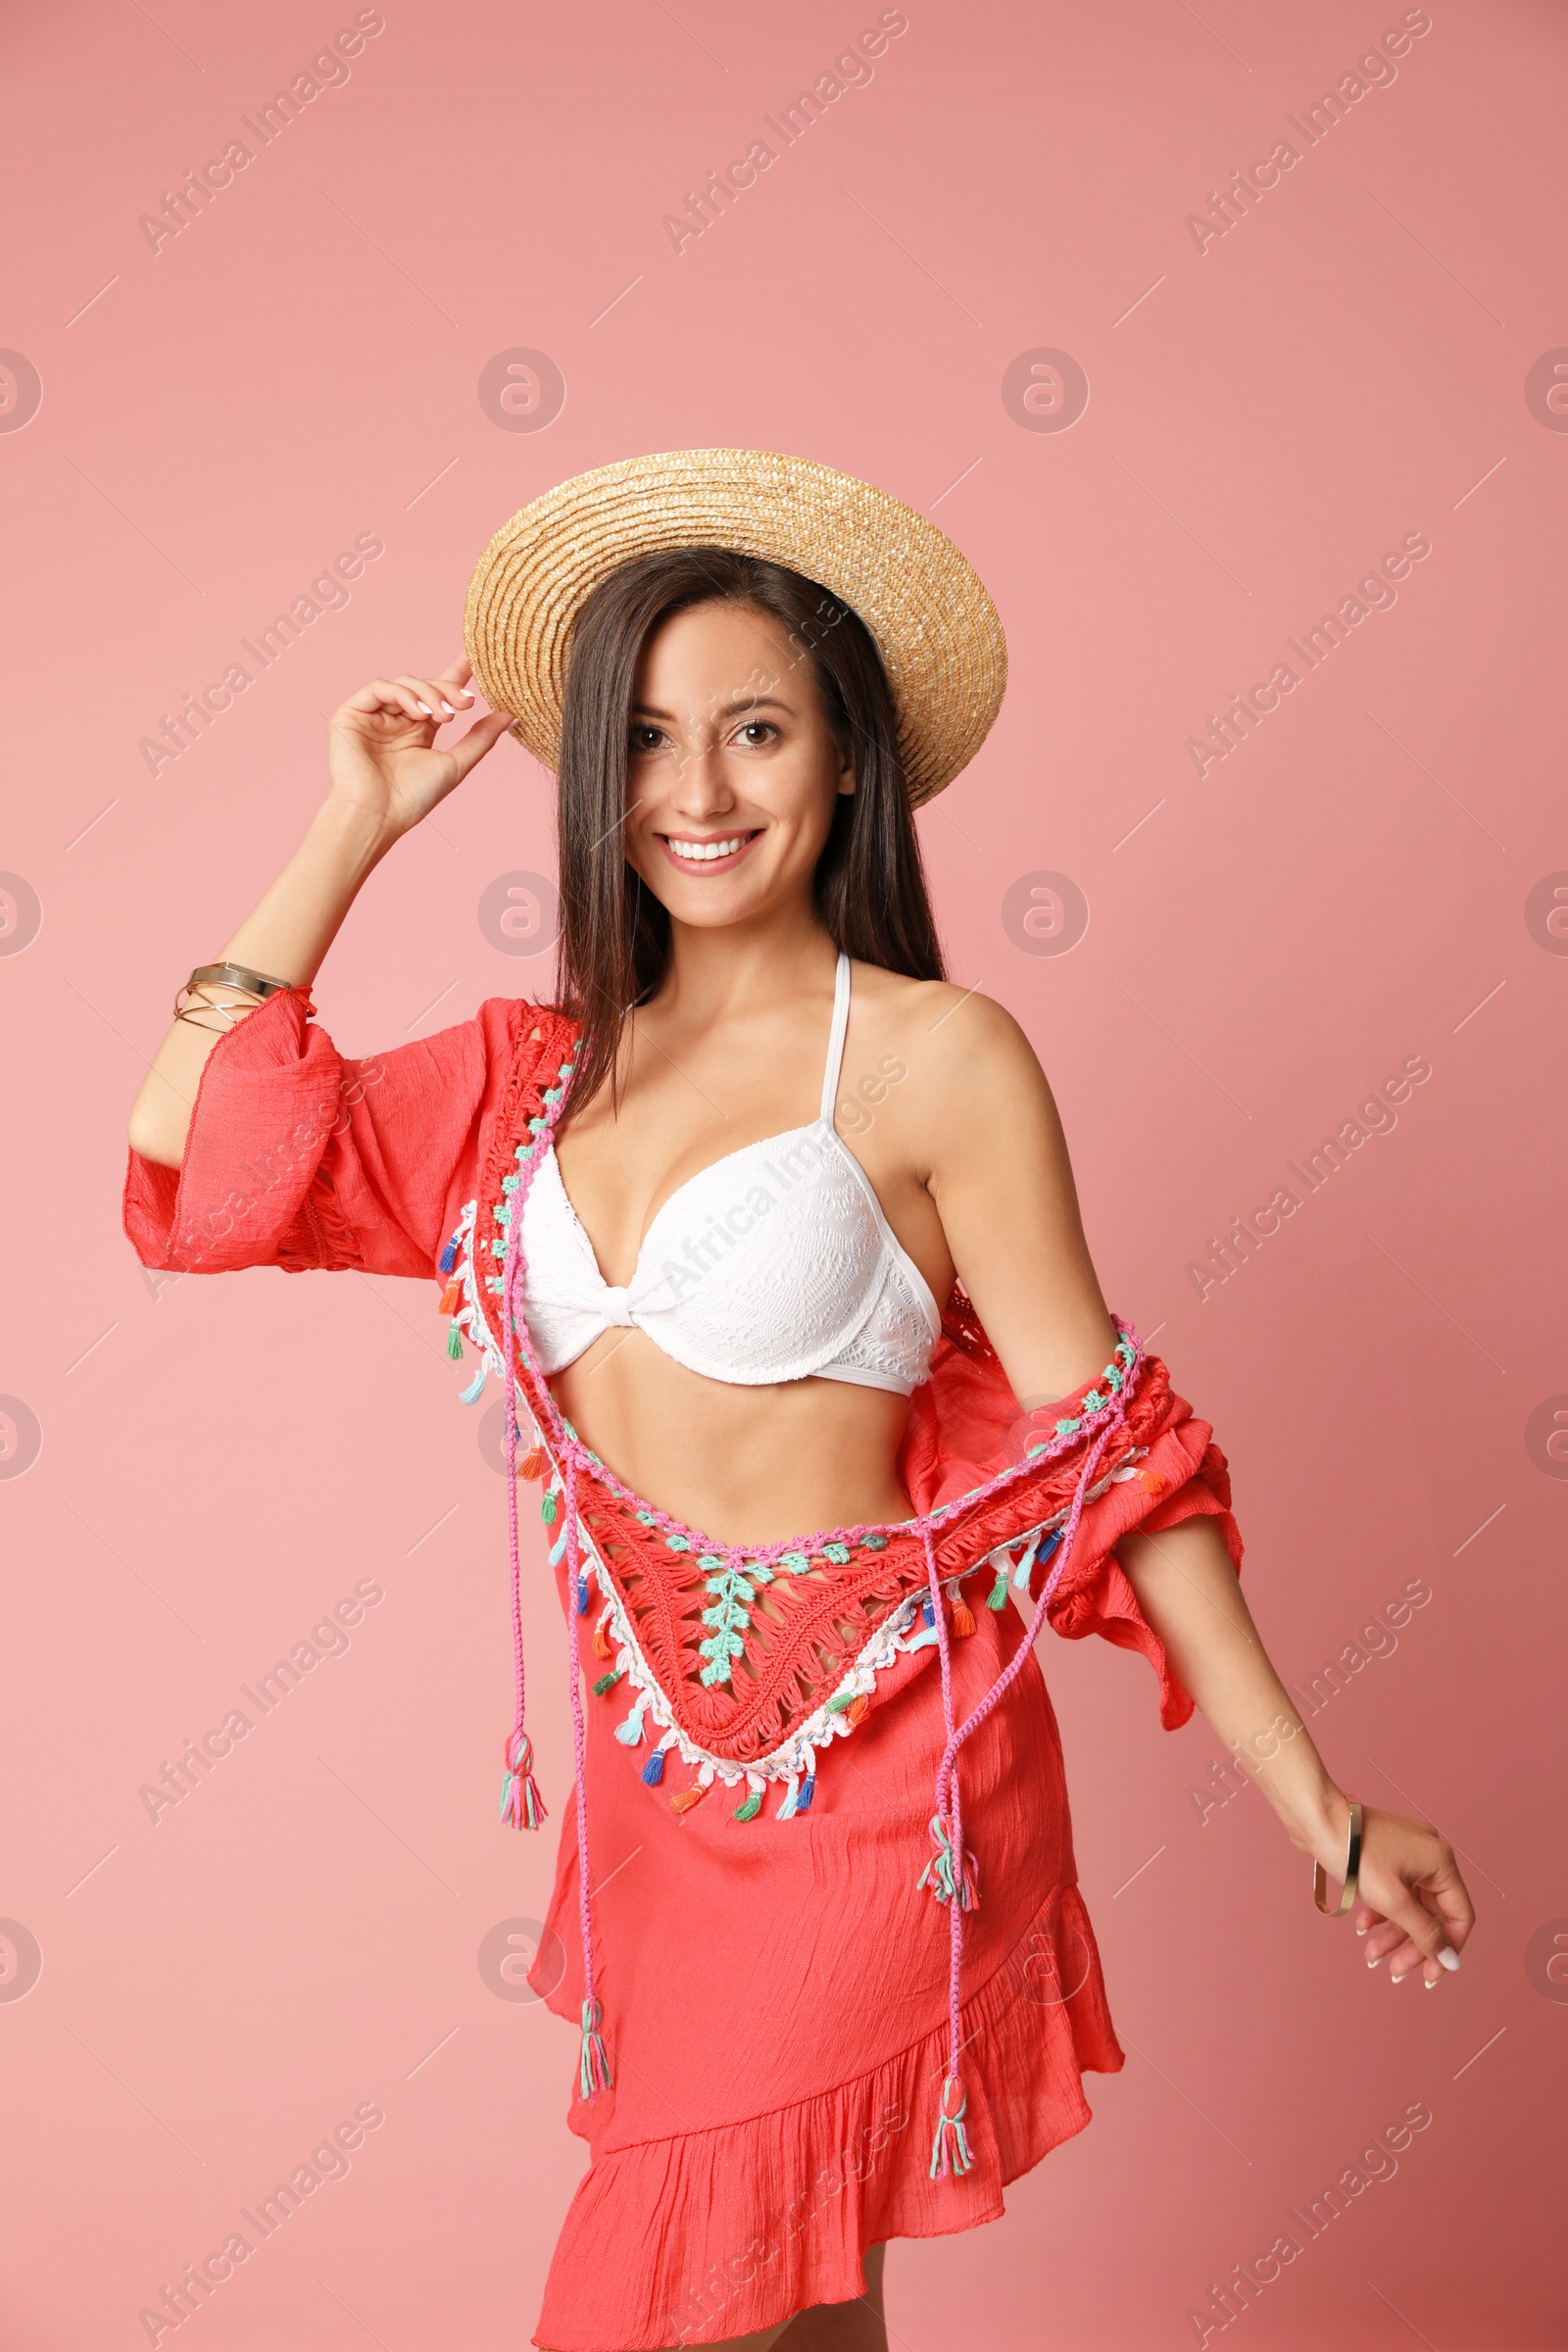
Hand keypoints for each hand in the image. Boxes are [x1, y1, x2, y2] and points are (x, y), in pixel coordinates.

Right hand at [324, 655, 512, 843]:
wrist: (377, 816)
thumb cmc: (414, 798)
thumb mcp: (455, 764)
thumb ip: (481, 738)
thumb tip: (510, 714)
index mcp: (419, 730)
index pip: (439, 694)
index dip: (457, 673)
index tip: (478, 658)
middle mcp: (396, 719)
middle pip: (425, 686)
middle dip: (447, 690)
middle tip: (465, 704)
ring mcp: (374, 716)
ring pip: (404, 683)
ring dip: (428, 693)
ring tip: (443, 715)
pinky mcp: (352, 713)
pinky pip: (379, 688)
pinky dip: (402, 694)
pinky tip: (419, 711)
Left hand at [1323, 1800, 1474, 1988]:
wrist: (1316, 1819)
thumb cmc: (1355, 1853)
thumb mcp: (1393, 1901)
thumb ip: (1425, 1933)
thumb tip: (1450, 1960)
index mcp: (1441, 1862)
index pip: (1459, 1916)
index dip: (1447, 1949)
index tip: (1428, 1977)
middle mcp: (1429, 1856)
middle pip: (1432, 1915)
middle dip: (1412, 1946)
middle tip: (1395, 1971)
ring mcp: (1407, 1855)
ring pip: (1410, 1906)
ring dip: (1393, 1934)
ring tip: (1371, 1955)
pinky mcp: (1385, 1856)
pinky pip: (1393, 1892)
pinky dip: (1382, 1913)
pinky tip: (1363, 1927)